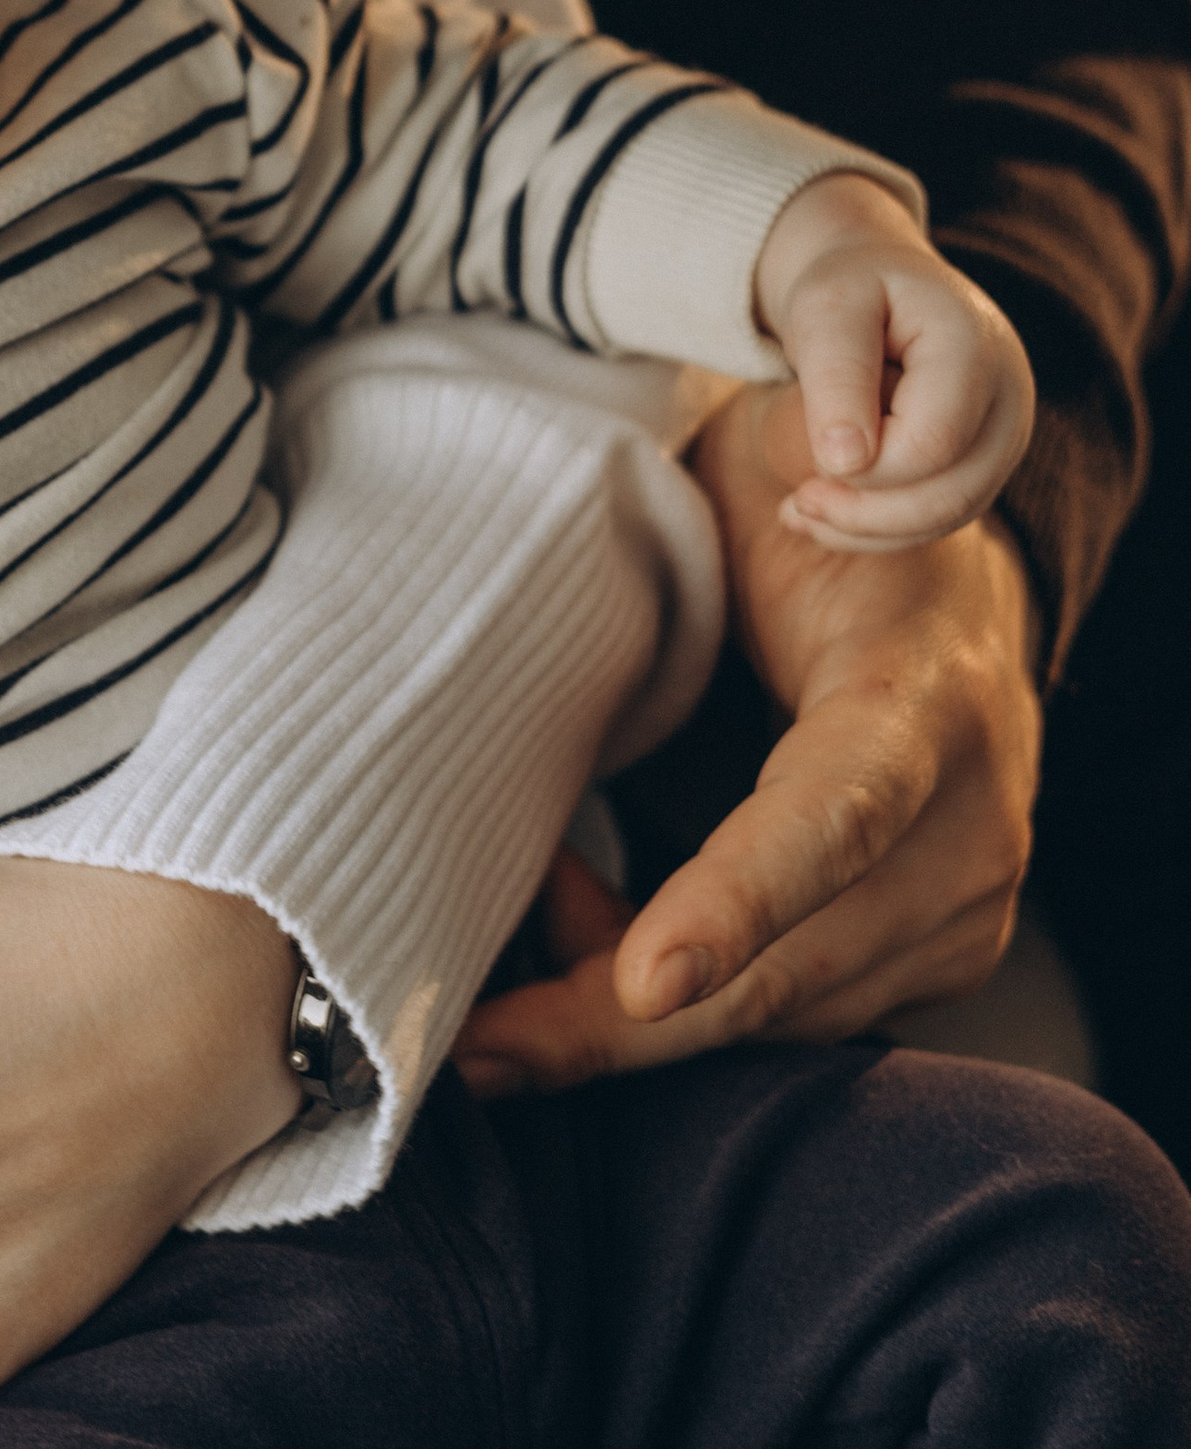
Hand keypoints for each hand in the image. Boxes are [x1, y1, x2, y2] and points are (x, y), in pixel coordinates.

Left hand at [456, 380, 1039, 1095]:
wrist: (935, 591)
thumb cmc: (816, 519)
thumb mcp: (786, 452)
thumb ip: (784, 422)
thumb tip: (792, 399)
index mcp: (924, 698)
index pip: (837, 812)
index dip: (741, 898)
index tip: (644, 981)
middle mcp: (966, 828)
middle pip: (789, 968)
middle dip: (622, 1025)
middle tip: (483, 1049)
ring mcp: (957, 912)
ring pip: (772, 1015)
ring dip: (622, 1006)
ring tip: (509, 963)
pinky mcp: (925, 959)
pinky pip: (779, 1013)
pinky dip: (667, 997)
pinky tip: (587, 941)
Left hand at [752, 175, 1032, 551]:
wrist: (882, 285)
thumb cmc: (849, 291)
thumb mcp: (824, 308)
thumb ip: (835, 377)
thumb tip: (846, 464)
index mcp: (975, 346)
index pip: (931, 444)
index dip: (864, 468)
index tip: (809, 456)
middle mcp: (1008, 398)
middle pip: (949, 494)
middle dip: (863, 514)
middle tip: (795, 503)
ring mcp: (1003, 436)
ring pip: (948, 516)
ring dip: (867, 530)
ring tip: (799, 511)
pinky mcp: (984, 463)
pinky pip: (940, 516)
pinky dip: (879, 529)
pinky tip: (822, 516)